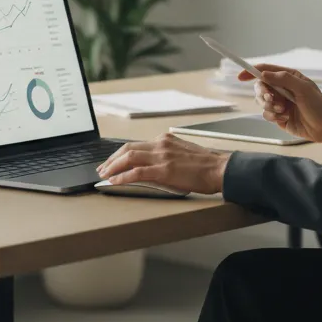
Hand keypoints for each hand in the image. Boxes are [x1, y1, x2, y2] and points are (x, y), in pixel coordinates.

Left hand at [97, 133, 230, 194]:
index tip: (112, 161)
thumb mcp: (182, 152)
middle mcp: (161, 144)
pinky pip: (137, 172)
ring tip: (104, 175)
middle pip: (128, 148)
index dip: (120, 153)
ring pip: (129, 157)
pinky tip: (115, 181)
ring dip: (113, 167)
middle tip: (102, 169)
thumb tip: (151, 164)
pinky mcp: (164, 170)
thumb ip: (166, 154)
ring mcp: (162, 156)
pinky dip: (123, 176)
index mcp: (165, 139)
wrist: (219, 169)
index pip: (136, 144)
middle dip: (111, 159)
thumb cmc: (205, 165)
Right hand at [238, 64, 321, 147]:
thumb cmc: (318, 105)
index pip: (266, 71)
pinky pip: (266, 114)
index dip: (251, 72)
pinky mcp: (279, 116)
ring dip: (270, 107)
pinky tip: (285, 118)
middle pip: (260, 87)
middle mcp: (282, 89)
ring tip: (284, 110)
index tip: (240, 77)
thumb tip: (264, 74)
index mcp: (288, 77)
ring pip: (262, 102)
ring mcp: (280, 103)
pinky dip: (274, 116)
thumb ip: (283, 79)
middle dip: (263, 94)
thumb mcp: (303, 88)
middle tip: (272, 99)